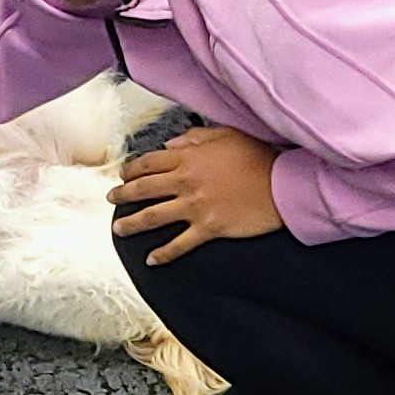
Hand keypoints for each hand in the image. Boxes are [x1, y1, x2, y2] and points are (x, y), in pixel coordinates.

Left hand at [108, 125, 282, 264]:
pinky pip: (180, 244)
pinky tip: (151, 260)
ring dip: (132, 224)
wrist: (283, 184)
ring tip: (118, 229)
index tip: (123, 174)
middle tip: (112, 200)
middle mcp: (185, 181)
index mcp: (187, 157)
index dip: (131, 170)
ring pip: (153, 217)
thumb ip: (195, 138)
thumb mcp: (226, 135)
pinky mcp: (209, 228)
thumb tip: (171, 143)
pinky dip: (163, 254)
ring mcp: (195, 206)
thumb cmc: (258, 156)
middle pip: (143, 189)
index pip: (148, 163)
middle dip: (123, 195)